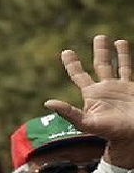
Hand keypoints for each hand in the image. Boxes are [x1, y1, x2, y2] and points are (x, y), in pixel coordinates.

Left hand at [45, 35, 133, 165]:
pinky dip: (125, 57)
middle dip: (99, 51)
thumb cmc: (111, 133)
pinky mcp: (131, 88)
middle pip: (99, 65)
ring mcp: (119, 87)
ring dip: (112, 51)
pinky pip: (128, 68)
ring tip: (110, 38)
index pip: (79, 75)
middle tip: (99, 36)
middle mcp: (105, 89)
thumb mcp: (87, 123)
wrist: (132, 136)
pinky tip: (123, 44)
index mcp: (92, 95)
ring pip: (115, 64)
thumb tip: (47, 102)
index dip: (73, 64)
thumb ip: (68, 113)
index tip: (66, 52)